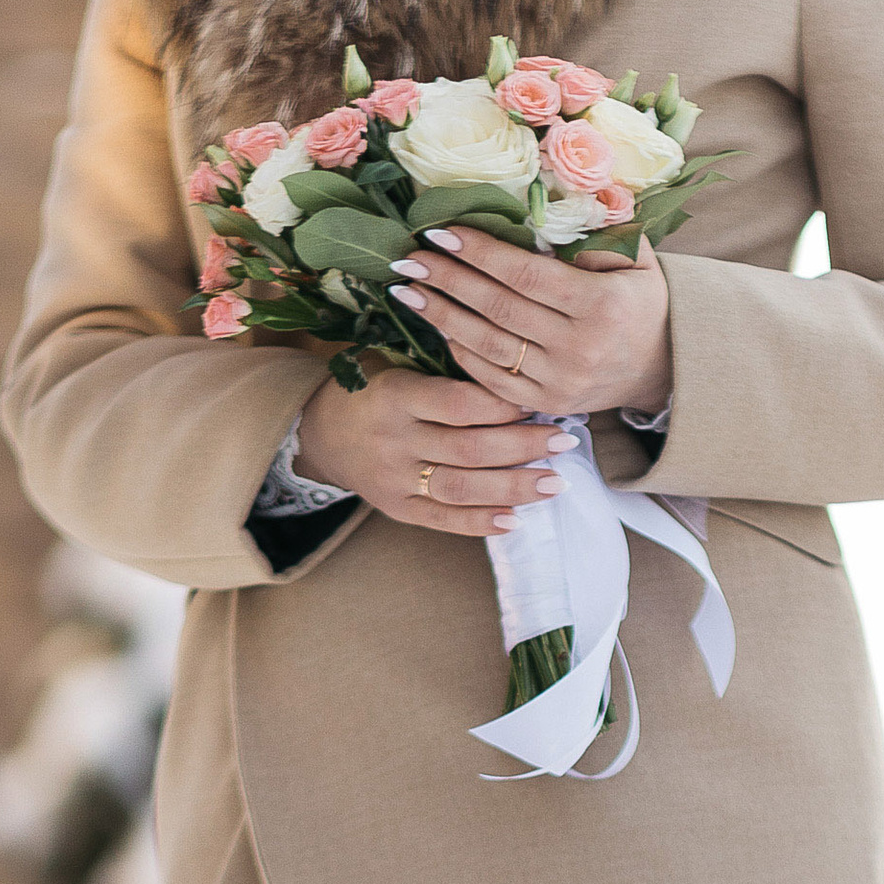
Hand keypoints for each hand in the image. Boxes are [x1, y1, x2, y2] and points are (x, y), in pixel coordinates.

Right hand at [296, 367, 578, 539]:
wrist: (318, 430)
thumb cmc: (374, 386)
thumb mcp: (397, 360)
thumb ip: (445, 363)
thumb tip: (516, 361)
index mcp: (395, 395)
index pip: (460, 403)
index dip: (505, 404)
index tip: (542, 398)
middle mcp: (393, 440)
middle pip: (470, 449)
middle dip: (524, 446)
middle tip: (564, 438)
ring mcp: (394, 479)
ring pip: (463, 488)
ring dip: (515, 488)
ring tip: (555, 482)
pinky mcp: (396, 509)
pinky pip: (444, 521)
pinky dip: (483, 522)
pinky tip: (518, 519)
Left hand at [393, 222, 673, 420]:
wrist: (664, 368)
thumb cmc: (641, 301)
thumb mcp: (636, 259)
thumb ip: (596, 234)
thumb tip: (539, 213)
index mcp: (600, 303)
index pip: (526, 274)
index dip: (479, 253)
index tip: (440, 233)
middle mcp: (580, 347)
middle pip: (499, 309)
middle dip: (448, 280)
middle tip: (408, 258)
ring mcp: (562, 381)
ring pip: (489, 346)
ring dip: (442, 316)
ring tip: (407, 290)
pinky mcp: (549, 404)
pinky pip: (493, 378)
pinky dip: (461, 351)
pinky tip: (437, 324)